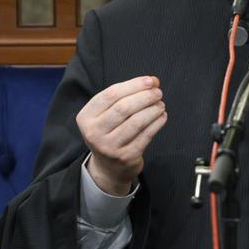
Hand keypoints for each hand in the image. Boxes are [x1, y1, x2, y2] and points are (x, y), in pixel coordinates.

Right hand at [76, 76, 166, 194]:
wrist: (108, 168)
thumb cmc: (110, 132)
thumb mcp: (104, 115)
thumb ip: (122, 97)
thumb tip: (151, 82)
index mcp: (86, 117)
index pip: (111, 94)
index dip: (133, 85)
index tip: (150, 80)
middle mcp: (94, 132)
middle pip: (123, 107)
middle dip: (145, 96)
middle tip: (158, 92)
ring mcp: (109, 147)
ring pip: (136, 122)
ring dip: (152, 110)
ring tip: (160, 104)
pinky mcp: (126, 157)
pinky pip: (146, 136)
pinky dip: (157, 123)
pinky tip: (162, 116)